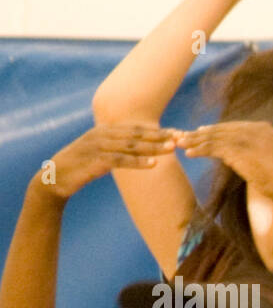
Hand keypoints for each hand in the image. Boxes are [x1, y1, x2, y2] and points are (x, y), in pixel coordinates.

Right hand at [36, 124, 175, 201]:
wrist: (55, 178)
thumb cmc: (82, 167)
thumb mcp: (102, 154)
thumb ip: (118, 149)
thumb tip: (140, 150)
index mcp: (105, 131)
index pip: (136, 129)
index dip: (157, 131)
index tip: (177, 133)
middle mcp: (102, 134)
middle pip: (136, 134)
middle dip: (159, 135)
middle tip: (180, 137)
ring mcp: (97, 146)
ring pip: (131, 145)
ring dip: (153, 147)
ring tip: (172, 149)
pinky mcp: (94, 160)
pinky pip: (120, 160)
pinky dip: (138, 162)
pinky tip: (153, 165)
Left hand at [175, 121, 272, 203]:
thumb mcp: (271, 161)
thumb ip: (256, 153)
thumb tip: (242, 157)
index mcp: (264, 129)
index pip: (235, 127)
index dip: (216, 129)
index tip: (201, 131)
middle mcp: (255, 129)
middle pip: (222, 130)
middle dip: (202, 134)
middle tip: (185, 136)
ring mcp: (247, 138)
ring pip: (215, 137)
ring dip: (196, 141)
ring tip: (181, 145)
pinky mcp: (239, 150)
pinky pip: (214, 148)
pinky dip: (200, 150)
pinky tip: (189, 154)